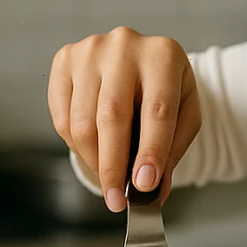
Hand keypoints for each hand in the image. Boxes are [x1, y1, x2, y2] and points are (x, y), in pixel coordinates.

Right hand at [48, 26, 200, 211]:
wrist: (142, 60)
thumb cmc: (166, 90)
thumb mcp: (184, 116)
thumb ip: (172, 152)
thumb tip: (152, 192)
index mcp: (163, 55)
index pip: (157, 110)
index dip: (150, 151)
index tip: (144, 185)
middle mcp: (124, 45)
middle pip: (112, 116)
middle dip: (113, 166)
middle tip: (117, 200)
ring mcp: (90, 50)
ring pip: (83, 121)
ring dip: (94, 161)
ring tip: (109, 180)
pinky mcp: (64, 61)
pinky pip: (62, 116)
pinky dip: (76, 145)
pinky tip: (93, 152)